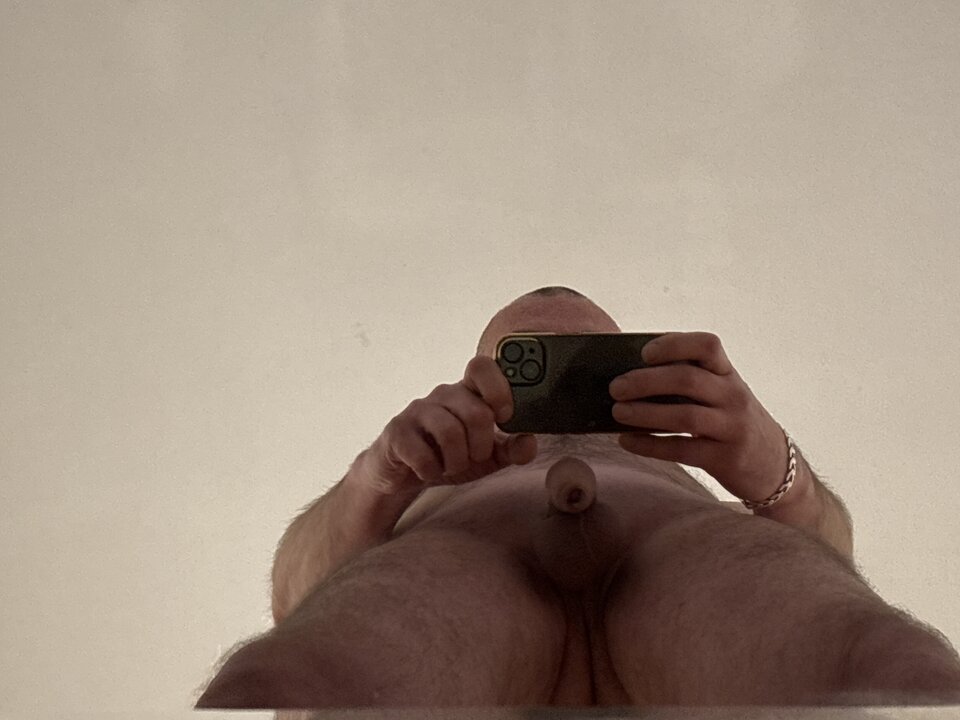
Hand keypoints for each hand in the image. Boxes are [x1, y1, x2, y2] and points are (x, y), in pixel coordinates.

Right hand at [365, 355, 538, 495]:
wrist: (404, 474)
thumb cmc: (449, 455)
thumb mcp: (488, 456)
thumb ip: (512, 449)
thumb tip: (529, 442)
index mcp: (467, 392)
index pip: (482, 367)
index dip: (499, 390)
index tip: (504, 418)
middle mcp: (443, 395)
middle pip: (476, 412)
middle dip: (481, 446)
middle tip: (474, 457)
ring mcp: (417, 411)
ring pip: (450, 433)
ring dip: (457, 461)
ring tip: (451, 466)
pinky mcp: (397, 432)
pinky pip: (423, 455)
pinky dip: (432, 471)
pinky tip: (430, 470)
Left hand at [608, 332, 788, 503]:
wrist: (775, 465)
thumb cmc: (731, 421)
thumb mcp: (721, 394)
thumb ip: (687, 381)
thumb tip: (628, 374)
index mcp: (728, 374)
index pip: (707, 346)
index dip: (674, 344)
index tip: (645, 352)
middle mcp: (734, 396)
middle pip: (688, 380)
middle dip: (646, 381)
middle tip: (615, 387)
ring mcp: (732, 428)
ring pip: (685, 416)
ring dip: (645, 413)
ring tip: (617, 412)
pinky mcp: (726, 458)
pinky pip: (682, 450)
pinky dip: (650, 445)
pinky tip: (626, 441)